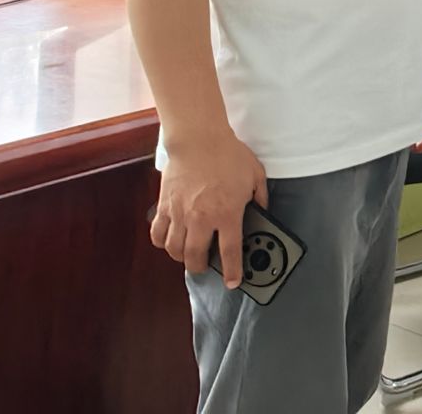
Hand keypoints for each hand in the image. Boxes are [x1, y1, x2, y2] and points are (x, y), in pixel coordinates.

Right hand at [151, 130, 267, 286]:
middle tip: (206, 266)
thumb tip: (263, 211)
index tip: (233, 282)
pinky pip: (158, 234)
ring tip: (189, 254)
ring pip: (175, 250)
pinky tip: (170, 240)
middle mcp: (202, 219)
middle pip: (196, 257)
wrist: (199, 139)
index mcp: (228, 213)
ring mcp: (180, 214)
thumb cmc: (229, 155)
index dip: (233, 271)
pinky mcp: (164, 207)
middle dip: (202, 267)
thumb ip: (260, 197)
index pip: (230, 252)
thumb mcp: (255, 175)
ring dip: (182, 257)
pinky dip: (162, 242)